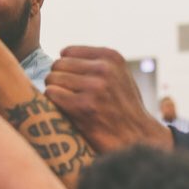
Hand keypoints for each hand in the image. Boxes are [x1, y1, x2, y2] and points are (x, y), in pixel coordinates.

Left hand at [44, 46, 173, 152]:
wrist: (136, 136)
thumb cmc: (123, 107)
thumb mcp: (119, 75)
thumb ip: (96, 63)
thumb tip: (62, 55)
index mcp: (112, 57)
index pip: (68, 52)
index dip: (65, 68)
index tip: (71, 81)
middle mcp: (104, 69)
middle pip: (58, 65)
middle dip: (58, 79)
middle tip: (65, 94)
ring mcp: (94, 87)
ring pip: (52, 78)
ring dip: (55, 91)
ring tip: (66, 102)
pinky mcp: (84, 106)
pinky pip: (52, 93)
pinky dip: (53, 101)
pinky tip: (64, 109)